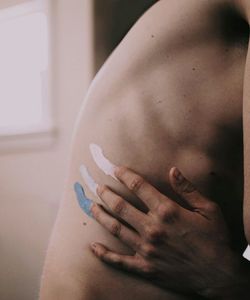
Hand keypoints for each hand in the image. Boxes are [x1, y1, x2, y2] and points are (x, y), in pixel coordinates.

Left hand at [77, 167, 249, 298]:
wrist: (219, 276)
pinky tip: (93, 246)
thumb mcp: (208, 209)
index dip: (125, 175)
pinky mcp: (144, 267)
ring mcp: (146, 249)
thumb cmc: (216, 240)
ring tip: (91, 206)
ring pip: (115, 228)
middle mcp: (152, 228)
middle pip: (121, 206)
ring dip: (101, 215)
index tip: (116, 170)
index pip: (139, 186)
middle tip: (98, 187)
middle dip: (107, 193)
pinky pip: (118, 260)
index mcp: (167, 211)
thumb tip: (172, 170)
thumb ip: (188, 189)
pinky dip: (104, 254)